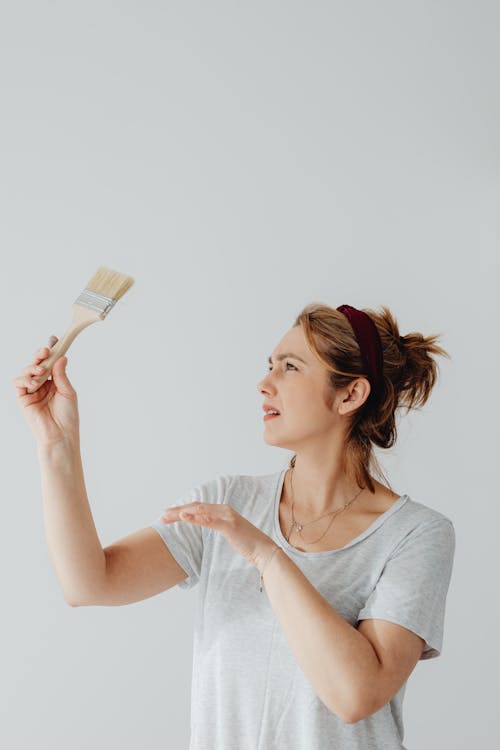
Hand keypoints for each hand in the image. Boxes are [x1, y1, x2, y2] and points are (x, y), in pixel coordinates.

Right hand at [13, 335, 79, 445]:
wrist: (61, 435)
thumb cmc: (67, 416)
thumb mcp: (68, 391)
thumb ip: (61, 375)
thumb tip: (61, 357)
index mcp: (54, 382)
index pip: (50, 362)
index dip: (51, 351)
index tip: (54, 339)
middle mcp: (42, 384)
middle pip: (37, 363)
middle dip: (40, 354)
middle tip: (46, 350)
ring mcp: (31, 391)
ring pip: (26, 371)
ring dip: (32, 366)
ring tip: (41, 370)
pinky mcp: (23, 399)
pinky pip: (18, 383)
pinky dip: (24, 378)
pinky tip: (34, 382)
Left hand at [161, 501, 277, 568]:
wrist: (263, 550)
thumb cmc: (247, 543)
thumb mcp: (229, 532)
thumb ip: (217, 525)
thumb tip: (205, 524)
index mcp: (222, 511)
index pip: (198, 508)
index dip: (182, 510)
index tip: (169, 515)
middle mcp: (224, 510)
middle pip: (196, 507)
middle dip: (177, 511)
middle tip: (163, 516)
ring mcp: (226, 516)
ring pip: (199, 511)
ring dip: (182, 513)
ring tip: (168, 516)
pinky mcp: (229, 525)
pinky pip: (209, 520)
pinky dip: (195, 518)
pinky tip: (184, 517)